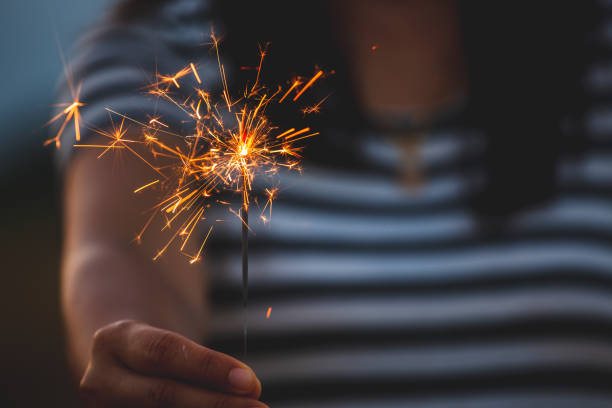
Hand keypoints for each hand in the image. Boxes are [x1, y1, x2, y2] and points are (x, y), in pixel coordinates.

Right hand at [79, 320, 266, 406]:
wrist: (116, 363)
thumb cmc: (157, 352)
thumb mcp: (170, 344)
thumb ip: (202, 364)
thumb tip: (249, 389)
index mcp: (114, 340)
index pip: (165, 352)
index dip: (208, 367)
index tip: (250, 381)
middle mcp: (100, 378)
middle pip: (162, 394)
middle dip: (215, 404)